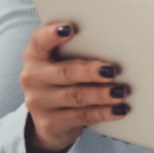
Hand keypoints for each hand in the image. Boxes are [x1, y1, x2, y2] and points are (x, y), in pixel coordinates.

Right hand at [19, 22, 128, 152]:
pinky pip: (82, 116)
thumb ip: (80, 50)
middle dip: (90, 72)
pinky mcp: (50, 123)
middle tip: (112, 70)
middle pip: (64, 72)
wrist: (51, 119)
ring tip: (121, 92)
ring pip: (75, 96)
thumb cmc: (64, 80)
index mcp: (35, 56)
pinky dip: (103, 112)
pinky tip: (119, 110)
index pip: (39, 41)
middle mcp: (32, 78)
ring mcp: (39, 102)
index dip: (52, 34)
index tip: (70, 29)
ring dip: (101, 94)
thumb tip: (115, 43)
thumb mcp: (63, 62)